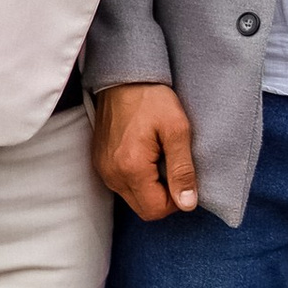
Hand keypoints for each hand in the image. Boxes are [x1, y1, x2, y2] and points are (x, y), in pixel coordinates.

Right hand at [94, 81, 200, 221]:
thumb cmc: (152, 99)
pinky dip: (137, 178)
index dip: (176, 201)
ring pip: (132, 198)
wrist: (123, 77)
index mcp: (131, 168)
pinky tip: (146, 154)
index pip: (155, 210)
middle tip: (173, 166)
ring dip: (150, 187)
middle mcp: (111, 174)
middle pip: (143, 209)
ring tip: (159, 157)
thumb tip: (188, 204)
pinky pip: (121, 184)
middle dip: (163, 196)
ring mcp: (102, 169)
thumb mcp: (177, 130)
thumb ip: (182, 170)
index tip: (183, 177)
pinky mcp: (99, 162)